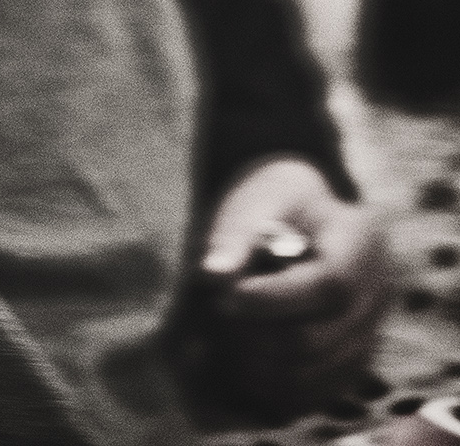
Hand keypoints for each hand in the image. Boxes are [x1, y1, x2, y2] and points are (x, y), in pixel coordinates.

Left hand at [196, 157, 391, 418]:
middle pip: (320, 336)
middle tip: (221, 312)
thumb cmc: (277, 203)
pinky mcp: (354, 359)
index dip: (277, 298)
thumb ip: (237, 238)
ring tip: (227, 331)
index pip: (331, 284)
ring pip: (314, 370)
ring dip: (260, 360)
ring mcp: (371, 330)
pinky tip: (242, 358)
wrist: (303, 215)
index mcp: (363, 239)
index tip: (232, 295)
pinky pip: (314, 390)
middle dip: (261, 331)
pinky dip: (274, 382)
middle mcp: (379, 290)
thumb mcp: (258, 203)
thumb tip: (213, 274)